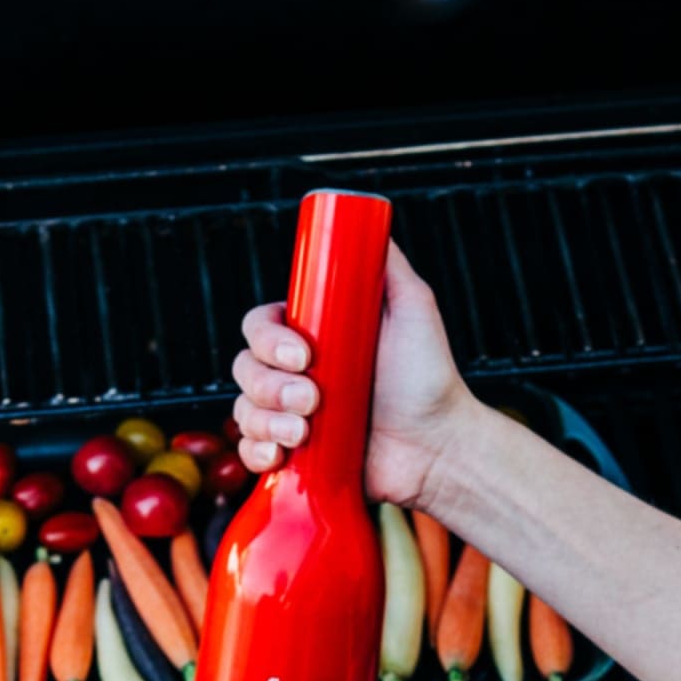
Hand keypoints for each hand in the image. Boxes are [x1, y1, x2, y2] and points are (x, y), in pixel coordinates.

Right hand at [231, 243, 475, 511]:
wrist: (436, 447)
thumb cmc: (427, 379)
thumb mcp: (413, 307)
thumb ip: (386, 265)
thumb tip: (364, 223)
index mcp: (313, 335)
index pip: (260, 325)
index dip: (269, 340)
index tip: (305, 356)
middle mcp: (295, 373)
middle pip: (244, 367)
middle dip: (270, 386)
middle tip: (313, 399)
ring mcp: (292, 415)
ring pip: (243, 409)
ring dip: (266, 422)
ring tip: (306, 433)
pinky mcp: (293, 456)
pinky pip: (250, 451)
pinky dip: (257, 453)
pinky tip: (282, 455)